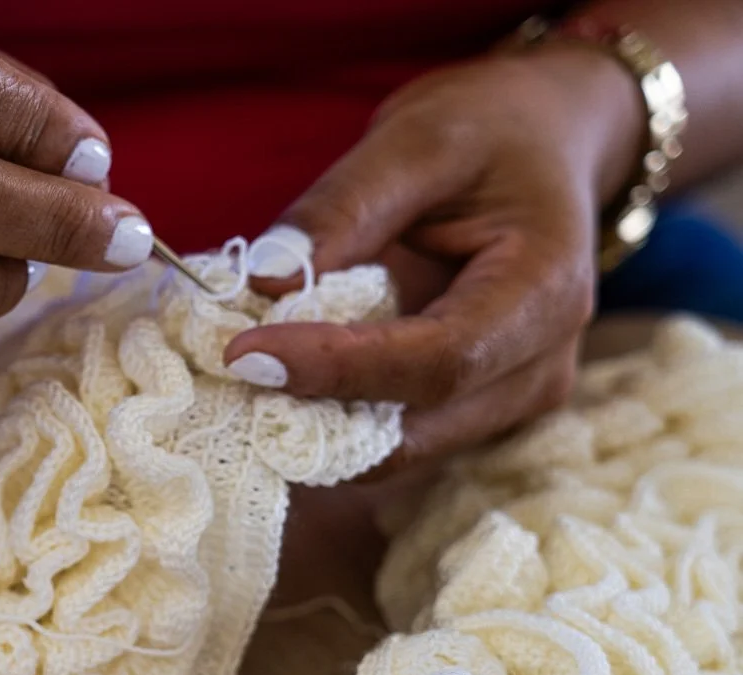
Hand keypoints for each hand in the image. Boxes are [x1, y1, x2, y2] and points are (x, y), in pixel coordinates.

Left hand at [226, 45, 644, 472]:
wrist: (544, 142)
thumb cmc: (490, 131)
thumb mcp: (415, 141)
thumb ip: (339, 210)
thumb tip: (263, 280)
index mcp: (546, 291)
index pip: (439, 362)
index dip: (336, 368)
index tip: (243, 353)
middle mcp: (540, 365)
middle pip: (417, 429)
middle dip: (313, 415)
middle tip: (223, 374)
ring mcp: (510, 397)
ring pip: (399, 448)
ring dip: (315, 425)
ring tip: (244, 373)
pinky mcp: (474, 408)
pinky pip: (393, 435)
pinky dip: (331, 417)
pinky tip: (280, 378)